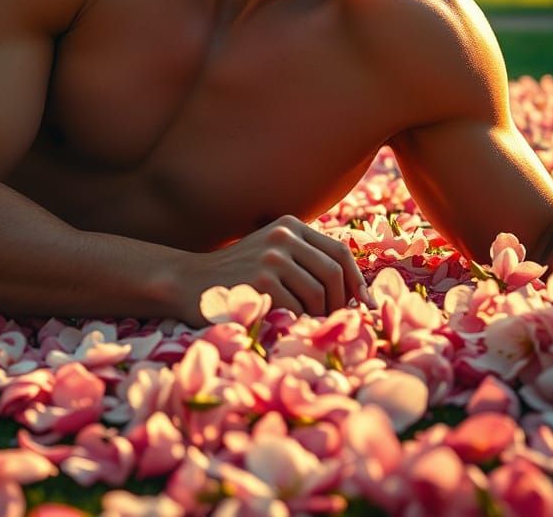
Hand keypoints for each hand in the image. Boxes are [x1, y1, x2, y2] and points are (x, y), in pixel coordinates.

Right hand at [180, 214, 372, 325]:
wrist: (187, 282)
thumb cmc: (237, 277)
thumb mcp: (272, 255)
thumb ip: (307, 262)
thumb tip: (360, 294)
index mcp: (290, 225)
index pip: (340, 251)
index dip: (357, 280)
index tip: (365, 306)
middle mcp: (283, 235)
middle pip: (334, 273)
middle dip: (340, 303)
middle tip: (334, 323)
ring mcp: (271, 257)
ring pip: (319, 294)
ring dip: (317, 317)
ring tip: (305, 326)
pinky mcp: (260, 281)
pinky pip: (297, 309)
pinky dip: (297, 323)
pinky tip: (284, 326)